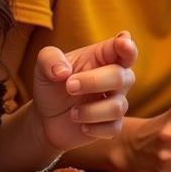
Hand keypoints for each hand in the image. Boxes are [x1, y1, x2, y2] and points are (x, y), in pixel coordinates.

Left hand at [31, 30, 136, 151]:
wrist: (46, 118)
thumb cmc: (52, 85)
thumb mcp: (43, 66)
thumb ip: (50, 59)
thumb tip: (63, 72)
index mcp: (104, 57)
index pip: (123, 48)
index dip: (126, 46)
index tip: (123, 42)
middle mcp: (117, 77)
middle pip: (121, 77)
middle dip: (93, 82)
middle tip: (69, 86)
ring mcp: (116, 100)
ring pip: (117, 107)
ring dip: (90, 111)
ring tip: (72, 113)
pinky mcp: (113, 124)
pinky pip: (114, 128)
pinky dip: (94, 129)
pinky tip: (81, 126)